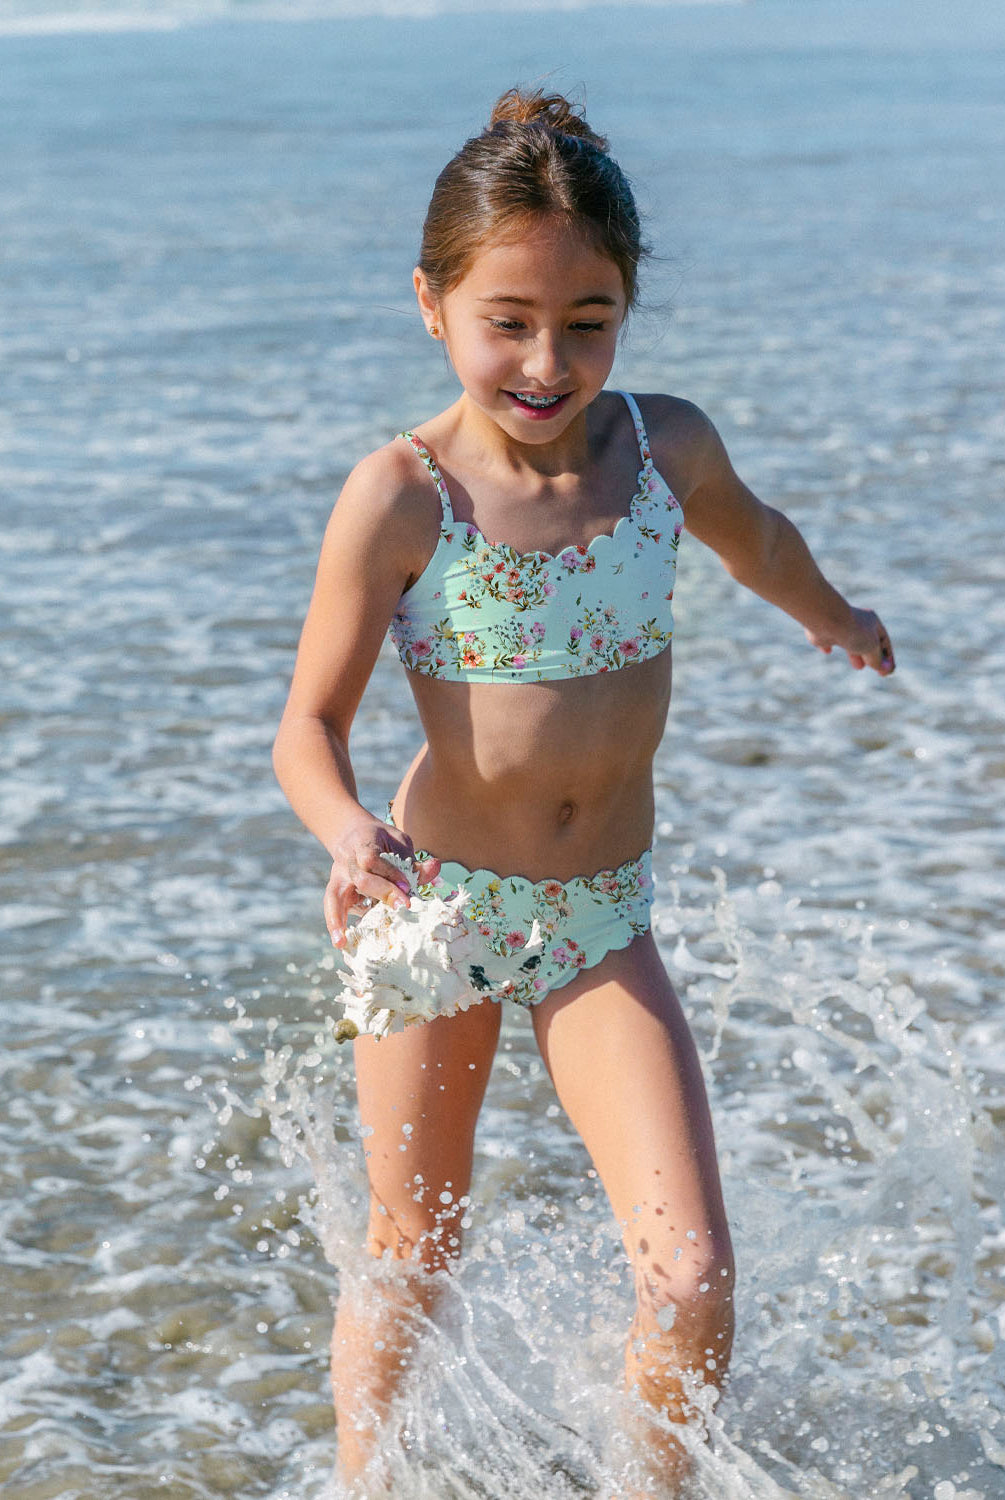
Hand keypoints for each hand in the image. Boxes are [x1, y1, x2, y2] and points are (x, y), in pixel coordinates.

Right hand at [322, 815, 440, 948]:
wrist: (354, 835)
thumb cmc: (382, 842)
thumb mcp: (399, 843)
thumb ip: (413, 860)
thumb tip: (435, 868)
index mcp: (362, 841)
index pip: (372, 859)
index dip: (390, 873)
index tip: (407, 886)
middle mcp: (346, 860)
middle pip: (360, 878)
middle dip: (382, 893)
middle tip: (403, 908)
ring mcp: (337, 877)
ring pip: (334, 895)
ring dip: (337, 918)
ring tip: (340, 941)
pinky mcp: (336, 891)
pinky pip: (332, 907)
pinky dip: (335, 924)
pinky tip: (340, 942)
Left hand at [805, 606, 894, 675]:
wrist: (826, 621)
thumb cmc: (853, 632)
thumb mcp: (871, 649)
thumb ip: (878, 660)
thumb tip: (885, 669)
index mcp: (872, 621)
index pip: (884, 640)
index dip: (888, 656)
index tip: (889, 669)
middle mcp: (856, 621)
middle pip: (867, 640)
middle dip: (871, 655)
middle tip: (874, 666)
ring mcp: (838, 626)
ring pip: (849, 641)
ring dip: (855, 654)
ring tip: (858, 666)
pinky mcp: (822, 632)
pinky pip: (826, 639)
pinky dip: (827, 645)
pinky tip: (826, 651)